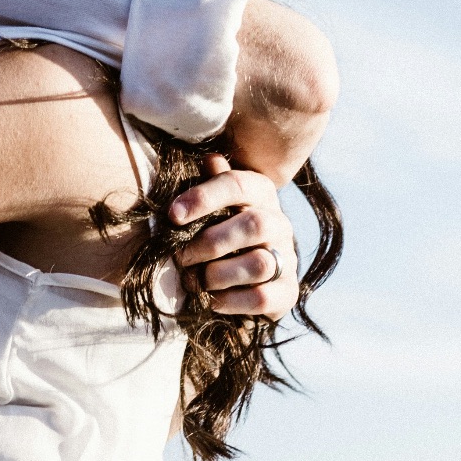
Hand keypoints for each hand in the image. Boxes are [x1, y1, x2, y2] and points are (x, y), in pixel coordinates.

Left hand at [168, 155, 298, 317]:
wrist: (245, 275)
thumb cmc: (218, 227)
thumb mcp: (212, 203)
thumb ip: (210, 183)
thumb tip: (210, 159)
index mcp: (260, 192)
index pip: (237, 184)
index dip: (203, 197)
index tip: (173, 215)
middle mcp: (280, 222)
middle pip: (254, 224)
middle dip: (210, 242)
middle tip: (181, 256)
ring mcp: (287, 258)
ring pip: (259, 263)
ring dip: (218, 275)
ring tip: (195, 281)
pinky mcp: (288, 291)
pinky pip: (263, 298)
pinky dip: (230, 301)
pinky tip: (211, 300)